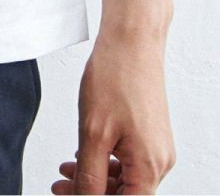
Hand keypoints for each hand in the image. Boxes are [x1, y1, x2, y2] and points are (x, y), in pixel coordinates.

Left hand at [51, 30, 176, 194]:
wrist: (131, 39)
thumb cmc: (116, 76)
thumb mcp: (93, 134)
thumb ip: (89, 176)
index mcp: (150, 167)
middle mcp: (159, 162)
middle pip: (125, 194)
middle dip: (91, 192)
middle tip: (59, 186)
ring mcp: (156, 148)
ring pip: (125, 179)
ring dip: (96, 178)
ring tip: (65, 170)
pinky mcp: (150, 135)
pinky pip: (129, 161)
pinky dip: (106, 163)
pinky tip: (83, 156)